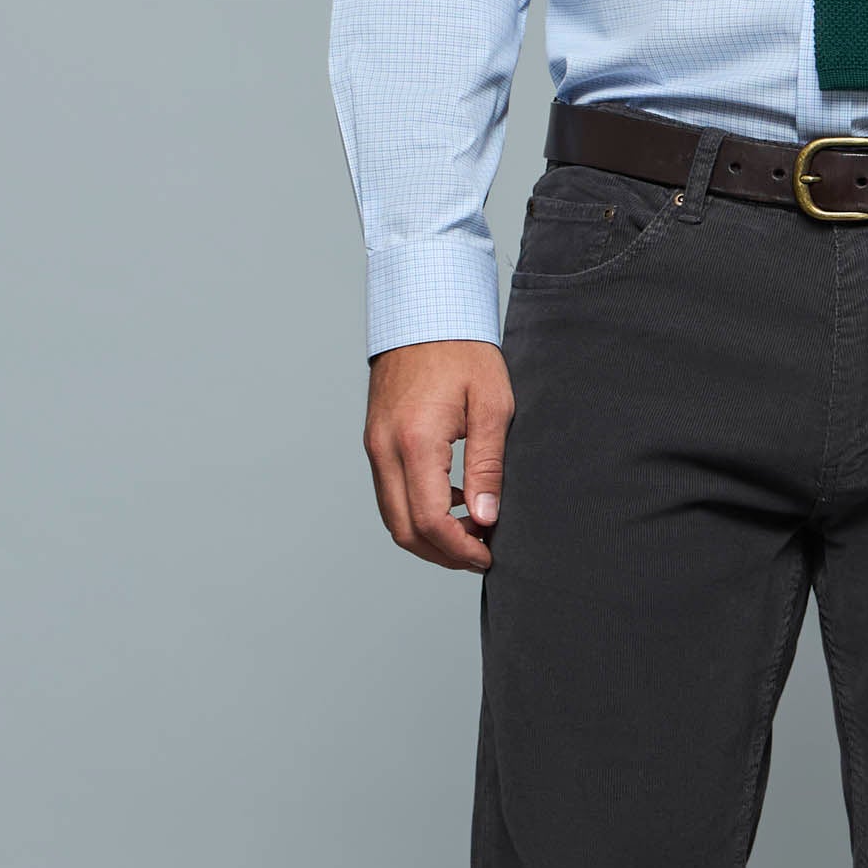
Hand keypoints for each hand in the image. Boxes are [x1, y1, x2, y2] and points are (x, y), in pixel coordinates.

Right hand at [364, 339, 512, 572]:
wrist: (424, 312)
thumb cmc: (463, 351)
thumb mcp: (492, 406)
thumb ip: (488, 466)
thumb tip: (485, 517)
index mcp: (415, 441)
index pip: (429, 521)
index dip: (459, 549)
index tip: (487, 555)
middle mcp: (385, 448)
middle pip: (403, 529)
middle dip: (442, 554)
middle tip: (479, 554)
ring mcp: (374, 446)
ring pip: (392, 515)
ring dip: (428, 536)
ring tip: (470, 533)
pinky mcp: (375, 441)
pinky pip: (390, 492)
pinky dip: (416, 511)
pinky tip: (452, 504)